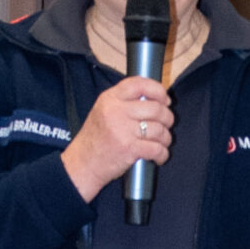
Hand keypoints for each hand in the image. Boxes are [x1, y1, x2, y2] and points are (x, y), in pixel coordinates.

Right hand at [60, 75, 174, 202]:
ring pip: (159, 129)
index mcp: (109, 99)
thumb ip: (123, 102)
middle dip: (167, 117)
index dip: (158, 90)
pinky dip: (162, 154)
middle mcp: (116, 111)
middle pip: (156, 108)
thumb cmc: (94, 140)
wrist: (82, 164)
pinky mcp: (129, 149)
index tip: (164, 99)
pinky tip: (159, 156)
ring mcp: (122, 130)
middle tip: (166, 124)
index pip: (139, 84)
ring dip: (166, 138)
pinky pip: (157, 148)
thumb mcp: (102, 111)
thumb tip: (154, 99)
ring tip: (162, 142)